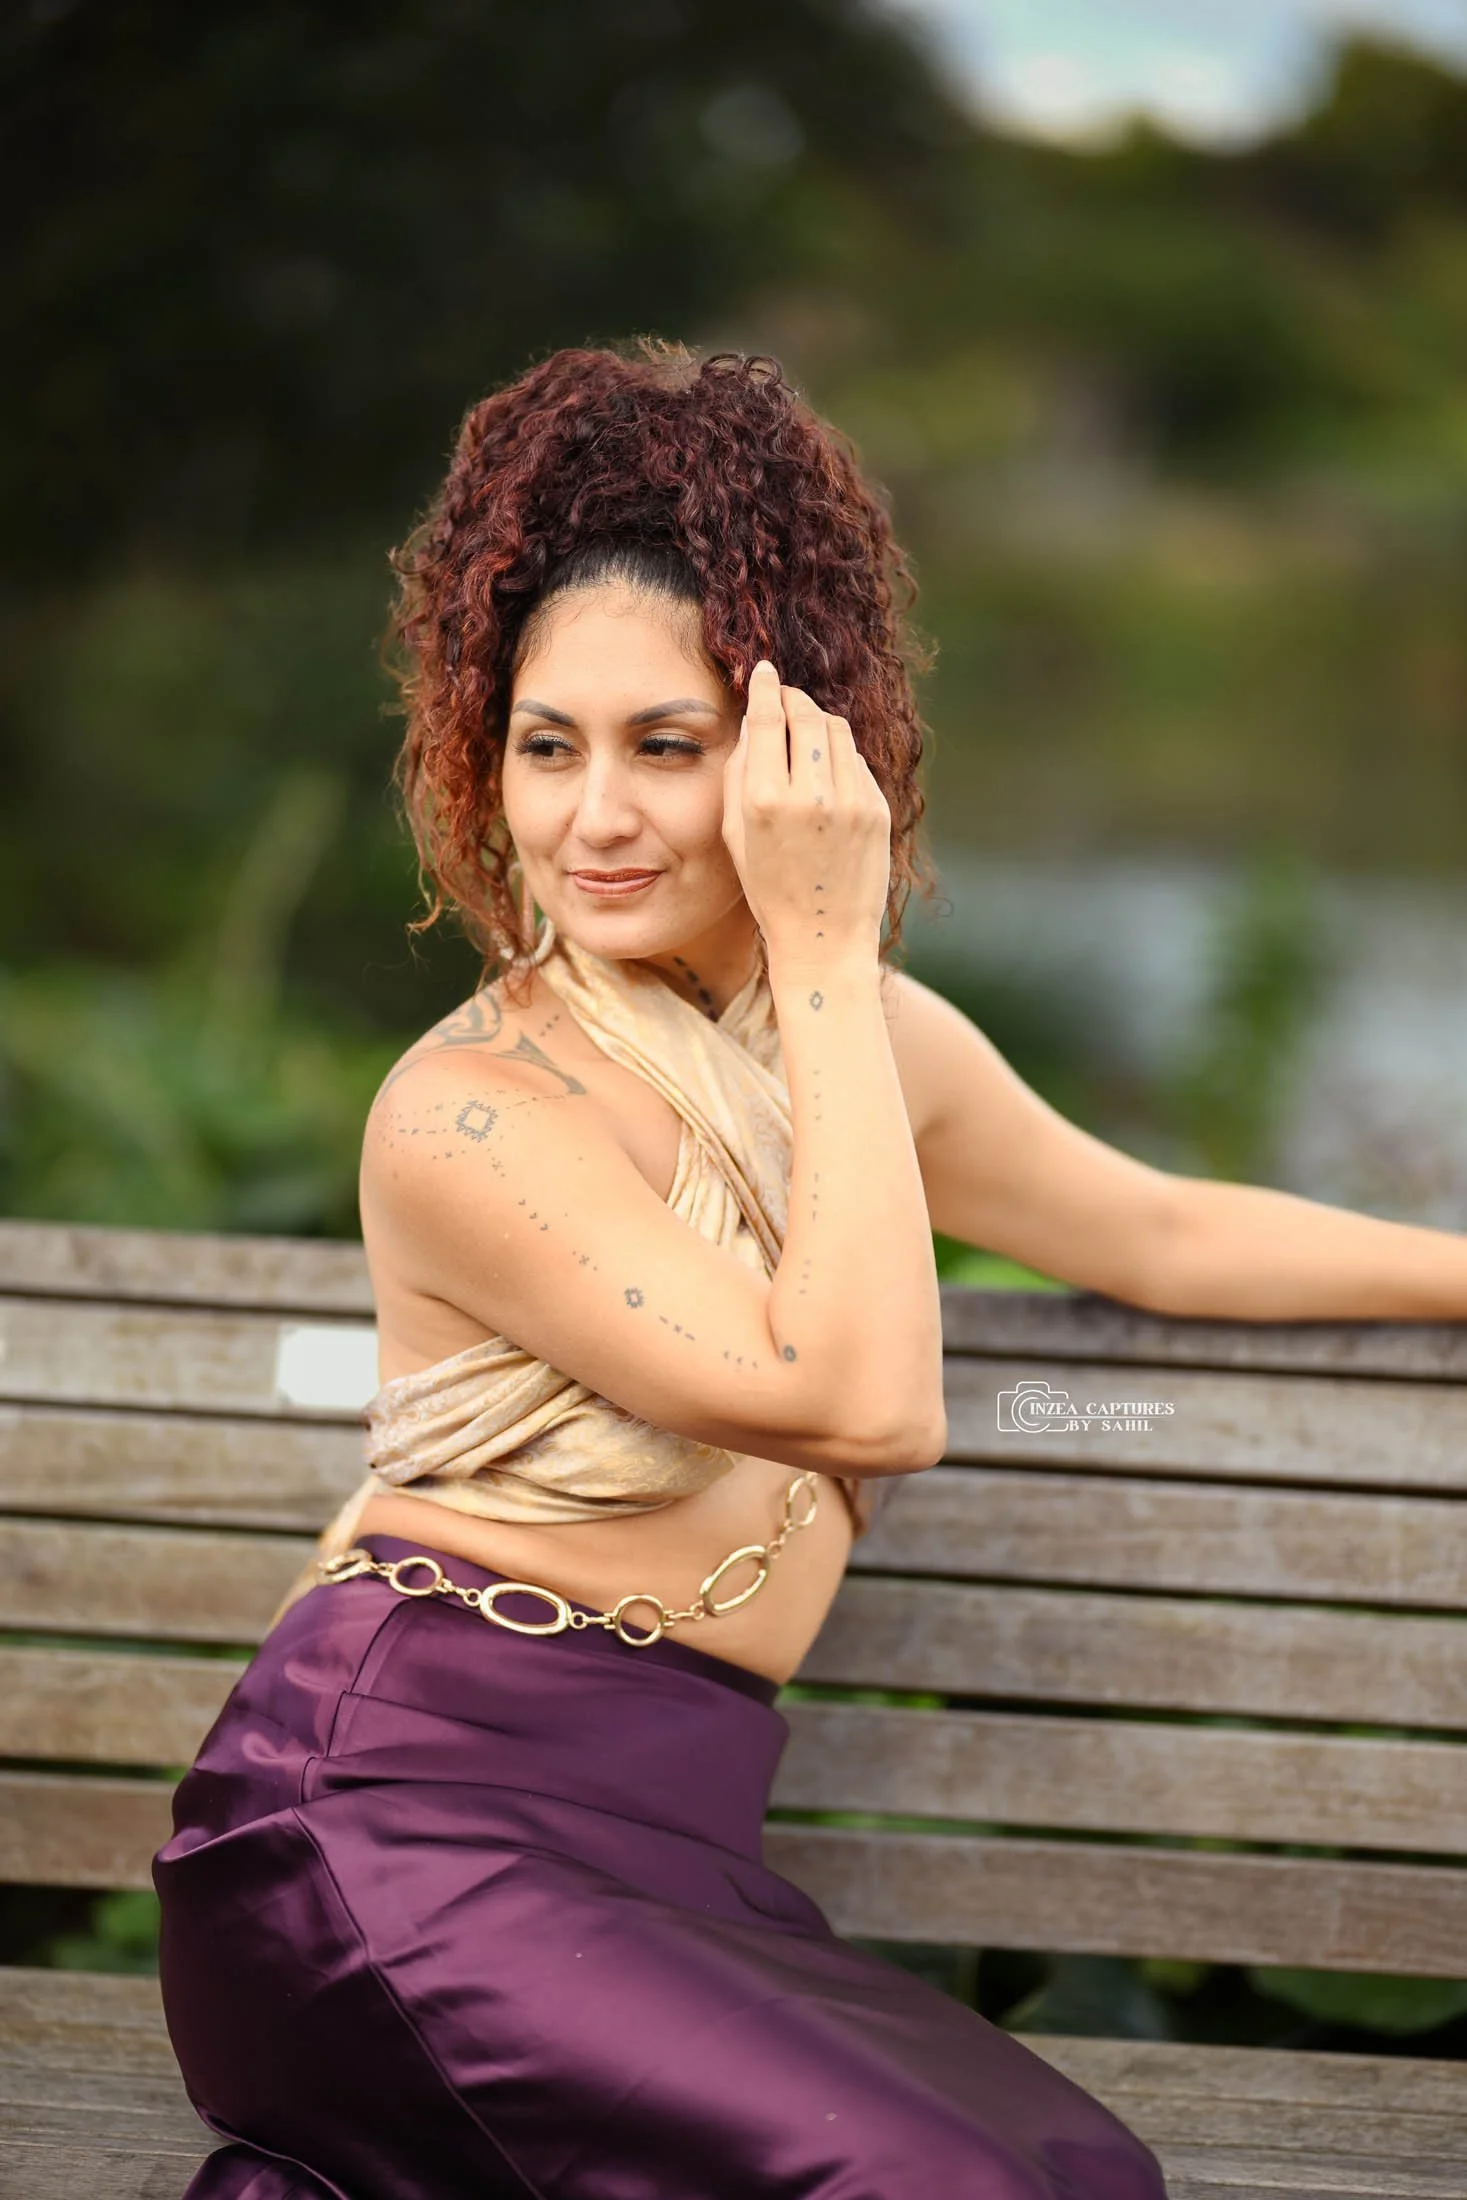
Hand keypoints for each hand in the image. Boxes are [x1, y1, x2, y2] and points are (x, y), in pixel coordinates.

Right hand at [722, 660, 890, 968]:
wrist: (823, 936)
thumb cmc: (769, 888)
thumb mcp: (734, 834)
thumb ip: (739, 772)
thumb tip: (755, 721)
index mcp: (764, 801)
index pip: (769, 719)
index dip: (767, 687)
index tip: (764, 671)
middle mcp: (810, 796)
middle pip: (807, 715)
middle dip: (794, 699)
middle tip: (785, 698)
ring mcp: (851, 802)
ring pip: (838, 731)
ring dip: (819, 722)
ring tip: (806, 734)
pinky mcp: (878, 811)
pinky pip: (857, 762)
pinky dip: (840, 756)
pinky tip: (827, 774)